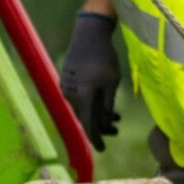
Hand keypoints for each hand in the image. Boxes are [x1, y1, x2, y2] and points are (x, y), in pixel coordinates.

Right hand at [59, 11, 121, 149]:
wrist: (88, 33)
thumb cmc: (104, 57)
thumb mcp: (111, 82)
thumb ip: (107, 105)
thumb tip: (104, 123)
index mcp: (82, 97)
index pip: (89, 125)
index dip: (96, 139)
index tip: (102, 150)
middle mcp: (71, 94)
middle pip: (85, 118)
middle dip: (100, 126)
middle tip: (116, 130)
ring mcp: (67, 86)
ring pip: (83, 108)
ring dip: (97, 114)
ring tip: (115, 116)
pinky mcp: (68, 79)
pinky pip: (79, 97)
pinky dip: (91, 103)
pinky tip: (103, 102)